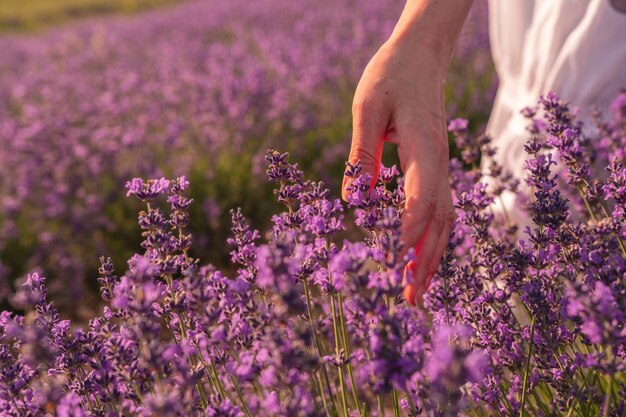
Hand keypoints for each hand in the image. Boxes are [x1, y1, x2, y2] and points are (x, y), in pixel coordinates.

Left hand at [342, 36, 454, 304]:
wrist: (421, 57)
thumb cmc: (391, 75)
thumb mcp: (366, 107)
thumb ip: (361, 154)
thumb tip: (353, 202)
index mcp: (423, 147)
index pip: (423, 196)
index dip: (411, 230)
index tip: (398, 261)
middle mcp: (439, 163)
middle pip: (439, 220)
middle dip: (424, 261)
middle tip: (409, 298)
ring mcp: (442, 168)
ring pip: (444, 221)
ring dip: (431, 258)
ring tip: (416, 292)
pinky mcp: (436, 169)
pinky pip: (440, 211)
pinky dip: (432, 240)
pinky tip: (419, 259)